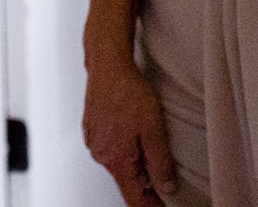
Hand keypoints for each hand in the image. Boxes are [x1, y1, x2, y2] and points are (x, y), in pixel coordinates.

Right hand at [83, 54, 177, 206]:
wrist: (107, 65)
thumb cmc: (128, 91)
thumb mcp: (154, 128)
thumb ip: (160, 162)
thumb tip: (166, 187)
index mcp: (115, 159)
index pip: (134, 198)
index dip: (151, 205)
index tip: (163, 206)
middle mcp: (100, 154)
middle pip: (126, 181)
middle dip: (145, 183)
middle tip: (165, 174)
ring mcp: (93, 142)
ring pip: (118, 164)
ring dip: (134, 163)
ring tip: (149, 144)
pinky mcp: (91, 130)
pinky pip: (110, 149)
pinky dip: (123, 148)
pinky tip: (133, 132)